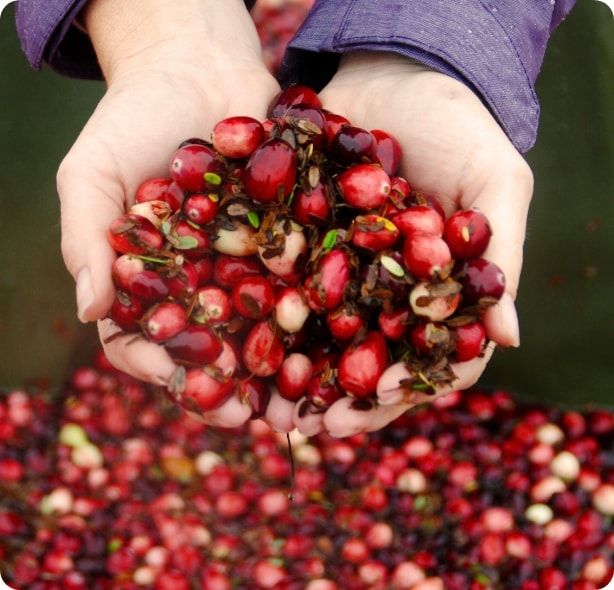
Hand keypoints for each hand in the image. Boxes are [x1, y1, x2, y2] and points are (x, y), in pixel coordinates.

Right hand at [57, 0, 279, 426]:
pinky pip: (303, 282)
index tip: (190, 392)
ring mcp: (244, 265)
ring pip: (264, 328)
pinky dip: (319, 312)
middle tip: (257, 419)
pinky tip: (340, 338)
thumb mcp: (90, 175)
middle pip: (213, 350)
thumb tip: (90, 312)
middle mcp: (198, 283)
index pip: (147, 342)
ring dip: (282, 368)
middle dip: (232, 387)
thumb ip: (87, 243)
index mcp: (146, 282)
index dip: (165, 372)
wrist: (196, 66)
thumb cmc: (130, 119)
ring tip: (305, 403)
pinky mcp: (287, 241)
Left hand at [293, 52, 532, 436]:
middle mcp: (389, 294)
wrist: (397, 73)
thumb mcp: (495, 183)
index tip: (380, 395)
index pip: (433, 356)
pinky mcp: (305, 248)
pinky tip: (242, 343)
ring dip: (296, 377)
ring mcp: (345, 275)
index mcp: (439, 292)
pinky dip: (265, 321)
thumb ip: (502, 256)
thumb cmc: (460, 127)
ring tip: (269, 407)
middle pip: (370, 362)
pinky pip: (284, 291)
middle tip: (312, 426)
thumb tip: (510, 336)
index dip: (413, 383)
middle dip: (344, 399)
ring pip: (321, 340)